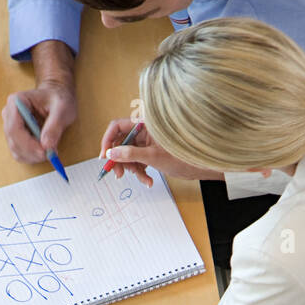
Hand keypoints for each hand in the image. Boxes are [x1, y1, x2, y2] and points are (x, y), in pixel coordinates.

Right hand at [2, 80, 77, 163]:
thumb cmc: (58, 98)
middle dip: (33, 152)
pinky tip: (44, 150)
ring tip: (50, 150)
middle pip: (14, 142)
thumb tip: (47, 146)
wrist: (55, 96)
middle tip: (51, 154)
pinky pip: (20, 153)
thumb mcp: (62, 109)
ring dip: (33, 156)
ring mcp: (10, 126)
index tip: (45, 151)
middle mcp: (9, 114)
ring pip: (16, 150)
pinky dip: (33, 156)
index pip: (14, 129)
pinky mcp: (15, 137)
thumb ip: (55, 126)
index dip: (28, 144)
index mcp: (16, 102)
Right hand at [99, 119, 218, 187]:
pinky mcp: (150, 152)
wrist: (199, 166)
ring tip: (143, 178)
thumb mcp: (153, 156)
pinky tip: (148, 180)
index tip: (105, 156)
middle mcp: (143, 130)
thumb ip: (130, 154)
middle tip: (118, 174)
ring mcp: (146, 142)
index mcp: (144, 123)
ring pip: (128, 155)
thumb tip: (112, 154)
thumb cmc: (182, 156)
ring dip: (132, 169)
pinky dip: (140, 172)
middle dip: (119, 160)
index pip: (117, 126)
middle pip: (120, 143)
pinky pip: (137, 161)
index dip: (108, 141)